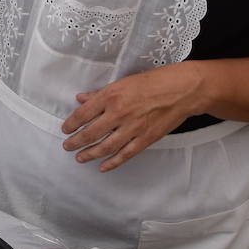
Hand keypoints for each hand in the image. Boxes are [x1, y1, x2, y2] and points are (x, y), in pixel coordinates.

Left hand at [60, 63, 204, 171]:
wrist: (183, 90)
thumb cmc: (154, 82)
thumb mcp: (123, 82)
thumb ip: (100, 94)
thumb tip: (80, 99)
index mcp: (111, 96)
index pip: (83, 114)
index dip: (71, 124)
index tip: (65, 129)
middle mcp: (119, 113)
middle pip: (91, 133)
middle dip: (76, 142)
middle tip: (67, 146)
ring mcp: (133, 128)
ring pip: (106, 147)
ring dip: (90, 154)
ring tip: (79, 158)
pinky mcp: (146, 138)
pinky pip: (126, 154)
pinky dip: (113, 162)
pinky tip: (102, 167)